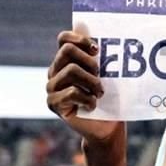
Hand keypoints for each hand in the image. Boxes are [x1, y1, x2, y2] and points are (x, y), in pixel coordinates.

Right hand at [46, 28, 123, 146]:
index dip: (80, 39)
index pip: (64, 39)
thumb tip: (113, 40)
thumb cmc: (109, 98)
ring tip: (100, 93)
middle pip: (67, 51)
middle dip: (89, 61)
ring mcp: (52, 86)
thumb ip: (104, 60)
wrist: (106, 126)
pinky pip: (71, 92)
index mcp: (67, 60)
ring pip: (70, 71)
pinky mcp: (53, 103)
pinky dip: (87, 98)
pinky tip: (93, 105)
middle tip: (100, 74)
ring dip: (92, 82)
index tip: (97, 50)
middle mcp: (55, 70)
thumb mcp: (109, 76)